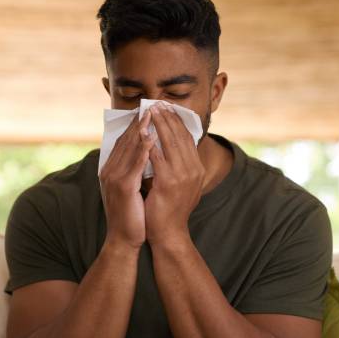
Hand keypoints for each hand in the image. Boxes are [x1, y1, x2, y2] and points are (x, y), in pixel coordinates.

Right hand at [99, 111, 156, 248]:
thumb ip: (134, 170)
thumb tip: (145, 154)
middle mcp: (109, 170)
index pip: (124, 141)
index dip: (135, 125)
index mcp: (111, 169)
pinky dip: (143, 149)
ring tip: (152, 114)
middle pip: (125, 140)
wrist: (124, 239)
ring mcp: (115, 178)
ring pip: (129, 148)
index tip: (147, 110)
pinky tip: (152, 138)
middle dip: (139, 121)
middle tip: (151, 104)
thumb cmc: (131, 214)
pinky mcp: (123, 187)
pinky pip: (135, 164)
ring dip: (141, 129)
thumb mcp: (131, 187)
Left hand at [145, 103, 204, 245]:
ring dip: (158, 125)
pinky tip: (142, 133)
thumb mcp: (180, 184)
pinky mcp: (168, 182)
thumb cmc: (169, 209)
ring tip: (149, 112)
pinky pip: (157, 157)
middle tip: (156, 104)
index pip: (187, 138)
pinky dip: (149, 143)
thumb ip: (178, 166)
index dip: (176, 122)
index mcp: (196, 169)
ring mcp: (182, 176)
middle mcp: (193, 170)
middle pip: (180, 136)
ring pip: (170, 142)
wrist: (169, 233)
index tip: (166, 108)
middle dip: (167, 118)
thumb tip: (169, 147)